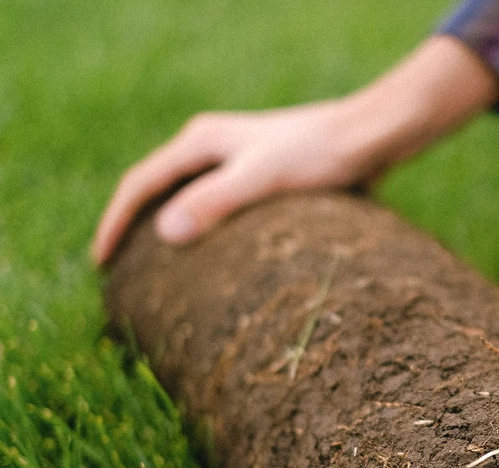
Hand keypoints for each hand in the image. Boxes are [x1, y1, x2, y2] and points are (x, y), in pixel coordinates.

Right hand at [91, 36, 498, 263]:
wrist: (370, 137)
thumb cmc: (320, 154)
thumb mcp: (263, 177)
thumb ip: (216, 202)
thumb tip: (165, 233)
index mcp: (201, 142)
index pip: (140, 184)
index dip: (116, 224)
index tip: (101, 264)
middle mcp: (213, 147)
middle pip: (157, 189)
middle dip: (135, 228)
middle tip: (119, 273)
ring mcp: (237, 161)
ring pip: (187, 199)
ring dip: (168, 232)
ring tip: (157, 272)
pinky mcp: (262, 178)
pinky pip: (218, 208)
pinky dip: (204, 233)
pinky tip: (214, 261)